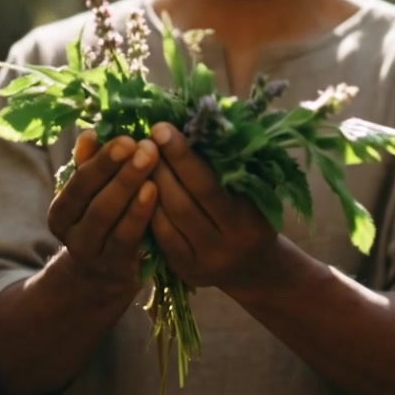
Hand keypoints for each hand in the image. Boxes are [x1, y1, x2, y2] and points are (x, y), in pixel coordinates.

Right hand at [47, 130, 158, 295]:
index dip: (102, 161)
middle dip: (121, 172)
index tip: (127, 139)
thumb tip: (89, 134)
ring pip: (110, 218)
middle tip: (146, 147)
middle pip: (96, 201)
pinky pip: (128, 236)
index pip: (79, 183)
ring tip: (152, 164)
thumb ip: (90, 165)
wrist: (104, 274)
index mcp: (61, 212)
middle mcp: (72, 235)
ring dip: (131, 188)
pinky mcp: (117, 265)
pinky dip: (141, 212)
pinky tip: (155, 190)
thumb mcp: (92, 194)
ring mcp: (94, 253)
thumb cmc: (103, 219)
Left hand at [149, 123, 276, 289]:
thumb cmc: (255, 217)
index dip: (181, 156)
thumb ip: (236, 167)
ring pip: (167, 219)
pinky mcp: (184, 269)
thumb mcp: (258, 194)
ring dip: (148, 185)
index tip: (161, 128)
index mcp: (246, 222)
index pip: (207, 186)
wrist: (256, 267)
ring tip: (136, 158)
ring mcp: (202, 261)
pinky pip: (159, 237)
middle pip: (182, 203)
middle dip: (160, 167)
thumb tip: (204, 125)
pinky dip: (147, 209)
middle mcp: (224, 245)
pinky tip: (138, 187)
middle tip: (143, 139)